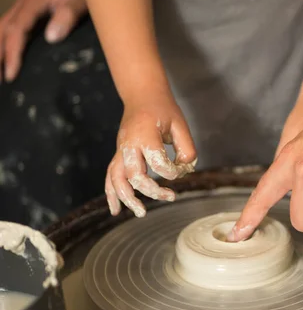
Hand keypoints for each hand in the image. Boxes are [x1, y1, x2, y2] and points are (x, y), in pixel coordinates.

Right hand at [0, 0, 85, 81]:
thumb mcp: (81, 1)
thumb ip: (68, 16)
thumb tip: (51, 37)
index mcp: (35, 1)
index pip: (17, 30)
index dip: (12, 53)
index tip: (11, 74)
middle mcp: (25, 2)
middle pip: (3, 29)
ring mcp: (26, 5)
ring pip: (3, 27)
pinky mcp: (30, 10)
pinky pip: (11, 26)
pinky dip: (5, 41)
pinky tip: (6, 54)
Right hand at [105, 93, 196, 217]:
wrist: (142, 97)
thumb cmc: (163, 110)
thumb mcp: (180, 124)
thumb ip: (186, 148)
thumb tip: (186, 169)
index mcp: (145, 135)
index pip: (157, 162)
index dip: (172, 171)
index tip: (182, 169)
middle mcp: (128, 144)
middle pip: (134, 174)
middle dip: (151, 190)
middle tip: (170, 197)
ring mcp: (120, 150)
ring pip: (116, 179)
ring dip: (127, 198)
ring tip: (141, 213)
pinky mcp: (118, 155)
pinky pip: (110, 177)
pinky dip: (111, 194)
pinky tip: (115, 210)